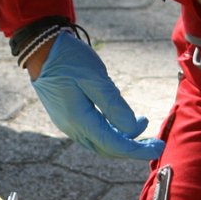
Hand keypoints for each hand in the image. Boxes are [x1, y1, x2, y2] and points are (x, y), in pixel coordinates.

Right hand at [32, 34, 164, 159]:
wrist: (41, 49)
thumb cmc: (68, 58)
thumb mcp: (95, 77)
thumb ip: (113, 105)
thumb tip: (132, 130)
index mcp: (79, 119)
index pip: (114, 144)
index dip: (138, 149)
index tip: (159, 147)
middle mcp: (72, 128)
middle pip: (108, 149)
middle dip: (134, 148)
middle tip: (155, 141)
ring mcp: (68, 124)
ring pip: (100, 143)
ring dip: (123, 139)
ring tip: (143, 122)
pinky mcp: (68, 118)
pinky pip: (93, 134)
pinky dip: (111, 132)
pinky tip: (122, 120)